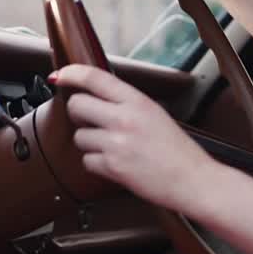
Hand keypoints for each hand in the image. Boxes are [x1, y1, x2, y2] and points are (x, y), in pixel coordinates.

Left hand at [53, 64, 218, 212]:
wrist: (192, 179)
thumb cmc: (178, 150)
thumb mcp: (155, 114)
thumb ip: (128, 104)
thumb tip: (98, 97)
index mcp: (137, 101)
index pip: (95, 77)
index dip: (71, 73)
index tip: (60, 76)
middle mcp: (124, 119)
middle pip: (77, 105)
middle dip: (78, 113)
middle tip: (89, 119)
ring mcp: (117, 144)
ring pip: (79, 136)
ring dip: (89, 142)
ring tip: (111, 147)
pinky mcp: (112, 167)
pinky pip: (87, 161)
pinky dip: (96, 164)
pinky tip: (114, 163)